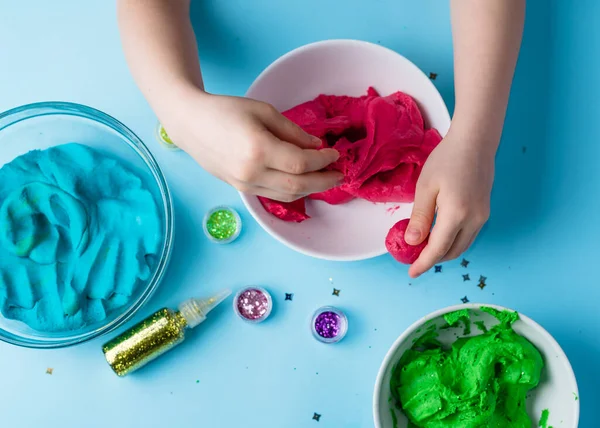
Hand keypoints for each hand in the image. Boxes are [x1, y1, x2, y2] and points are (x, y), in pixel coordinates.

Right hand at [163, 91, 342, 200]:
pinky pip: (273, 195)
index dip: (323, 161)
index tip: (335, 154)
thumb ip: (292, 131)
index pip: (302, 163)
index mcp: (259, 149)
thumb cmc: (226, 110)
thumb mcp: (263, 111)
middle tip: (339, 174)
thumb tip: (316, 146)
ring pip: (287, 195)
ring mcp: (245, 184)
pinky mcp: (241, 189)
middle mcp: (252, 172)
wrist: (190, 124)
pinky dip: (293, 191)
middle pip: (298, 186)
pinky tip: (303, 182)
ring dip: (311, 189)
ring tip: (325, 179)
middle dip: (323, 181)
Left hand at [405, 128, 494, 277]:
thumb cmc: (446, 160)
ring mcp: (482, 217)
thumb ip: (419, 217)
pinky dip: (453, 241)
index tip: (411, 273)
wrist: (475, 142)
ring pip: (462, 246)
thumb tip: (412, 243)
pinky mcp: (485, 212)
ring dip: (443, 252)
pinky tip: (438, 235)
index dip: (423, 263)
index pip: (437, 249)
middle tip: (413, 259)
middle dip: (432, 260)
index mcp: (456, 214)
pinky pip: (468, 235)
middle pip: (452, 252)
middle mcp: (474, 220)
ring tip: (424, 248)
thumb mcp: (426, 188)